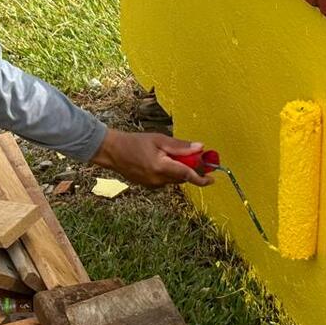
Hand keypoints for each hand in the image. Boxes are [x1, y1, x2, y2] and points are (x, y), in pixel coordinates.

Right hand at [89, 129, 214, 187]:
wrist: (112, 151)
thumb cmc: (135, 142)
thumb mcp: (159, 139)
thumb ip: (180, 146)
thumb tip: (200, 148)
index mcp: (161, 167)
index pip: (187, 175)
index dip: (202, 178)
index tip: (213, 179)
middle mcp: (157, 179)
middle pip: (182, 177)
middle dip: (190, 169)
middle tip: (195, 156)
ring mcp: (152, 184)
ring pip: (174, 179)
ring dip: (179, 170)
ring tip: (170, 154)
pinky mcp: (148, 185)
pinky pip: (165, 180)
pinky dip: (169, 172)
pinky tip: (161, 160)